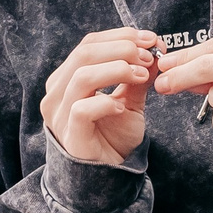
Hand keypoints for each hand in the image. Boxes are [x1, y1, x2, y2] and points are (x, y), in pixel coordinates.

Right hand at [39, 28, 157, 165]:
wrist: (109, 176)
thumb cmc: (113, 137)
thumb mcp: (130, 100)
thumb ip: (137, 76)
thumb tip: (155, 49)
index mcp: (67, 79)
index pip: (88, 44)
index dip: (121, 37)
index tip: (151, 39)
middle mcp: (57, 93)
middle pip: (84, 54)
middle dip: (122, 49)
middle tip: (149, 56)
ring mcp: (60, 115)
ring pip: (82, 76)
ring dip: (117, 69)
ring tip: (142, 75)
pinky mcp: (69, 135)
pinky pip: (82, 109)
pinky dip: (106, 103)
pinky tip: (122, 107)